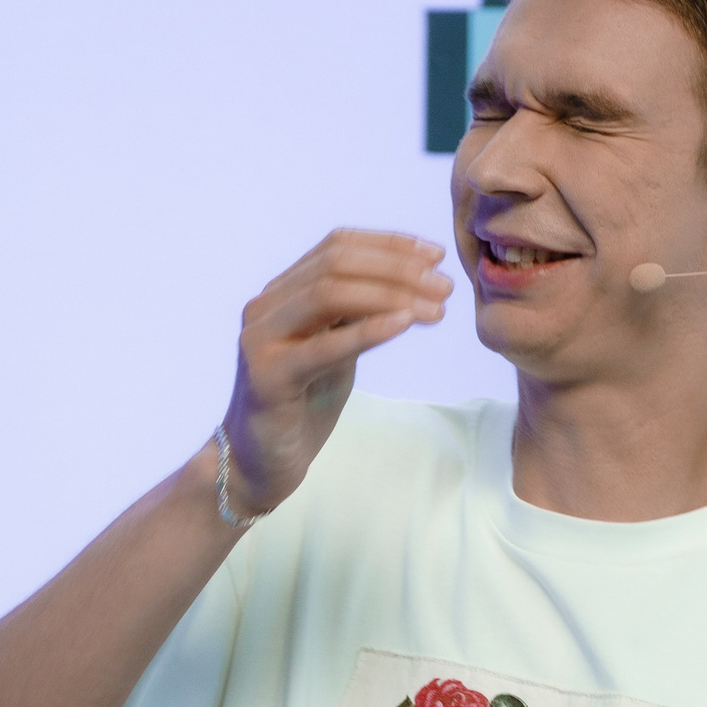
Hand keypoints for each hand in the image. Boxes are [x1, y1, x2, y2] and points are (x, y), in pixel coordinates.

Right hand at [214, 231, 451, 517]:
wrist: (261, 462)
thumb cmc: (303, 404)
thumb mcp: (337, 348)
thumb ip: (357, 313)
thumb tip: (411, 279)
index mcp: (282, 292)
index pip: (337, 246)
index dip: (389, 244)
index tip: (436, 255)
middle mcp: (266, 306)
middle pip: (336, 265)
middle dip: (398, 270)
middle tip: (445, 287)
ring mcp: (261, 338)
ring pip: (329, 295)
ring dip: (391, 296)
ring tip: (436, 309)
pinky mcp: (267, 376)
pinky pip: (323, 347)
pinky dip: (366, 330)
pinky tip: (403, 324)